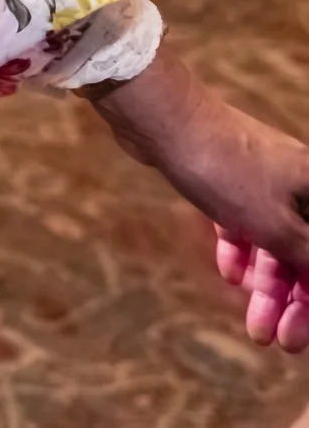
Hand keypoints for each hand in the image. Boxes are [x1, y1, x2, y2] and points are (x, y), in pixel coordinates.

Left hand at [89, 47, 308, 350]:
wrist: (161, 117)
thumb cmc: (224, 168)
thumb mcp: (275, 224)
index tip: (298, 337)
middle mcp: (300, 183)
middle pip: (303, 252)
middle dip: (291, 300)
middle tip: (272, 339)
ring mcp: (264, 179)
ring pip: (274, 240)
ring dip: (266, 284)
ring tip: (252, 323)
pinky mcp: (229, 177)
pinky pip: (245, 222)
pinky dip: (240, 249)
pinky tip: (230, 275)